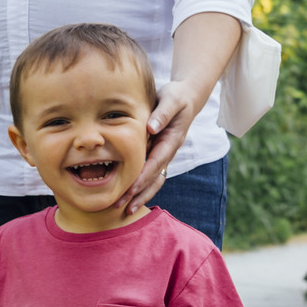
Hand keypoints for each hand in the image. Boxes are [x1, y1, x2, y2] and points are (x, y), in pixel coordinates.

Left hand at [122, 78, 194, 210]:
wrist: (185, 97)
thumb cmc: (175, 96)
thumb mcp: (170, 99)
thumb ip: (162, 113)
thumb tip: (150, 128)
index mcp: (171, 140)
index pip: (156, 162)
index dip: (143, 177)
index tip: (130, 189)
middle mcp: (169, 151)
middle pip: (154, 178)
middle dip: (139, 194)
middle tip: (122, 207)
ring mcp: (164, 155)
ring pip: (154, 181)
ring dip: (140, 196)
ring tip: (124, 210)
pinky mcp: (158, 154)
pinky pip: (150, 175)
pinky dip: (140, 188)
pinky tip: (128, 197)